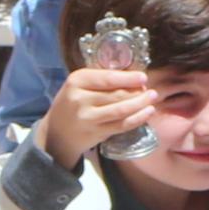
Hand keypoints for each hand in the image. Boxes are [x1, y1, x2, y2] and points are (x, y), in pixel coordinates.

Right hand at [39, 64, 157, 163]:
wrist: (57, 133)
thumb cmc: (72, 103)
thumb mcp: (78, 85)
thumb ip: (100, 79)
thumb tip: (133, 76)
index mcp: (76, 81)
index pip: (107, 78)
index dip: (128, 78)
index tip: (143, 77)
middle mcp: (80, 99)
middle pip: (117, 94)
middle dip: (137, 91)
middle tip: (149, 90)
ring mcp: (88, 118)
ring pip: (121, 110)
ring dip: (141, 104)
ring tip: (152, 98)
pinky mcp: (96, 133)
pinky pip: (121, 125)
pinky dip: (137, 118)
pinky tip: (147, 112)